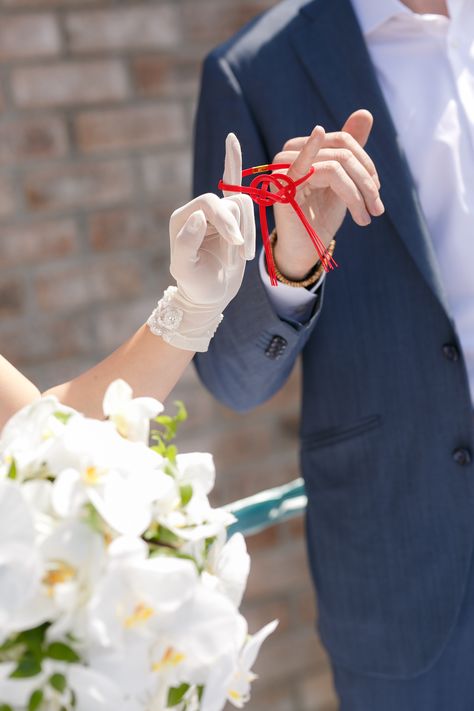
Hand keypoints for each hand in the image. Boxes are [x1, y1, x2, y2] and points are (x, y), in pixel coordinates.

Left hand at [147, 134, 254, 351]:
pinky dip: (233, 161)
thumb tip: (198, 217)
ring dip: (247, 232)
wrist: (210, 296)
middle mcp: (198, 210)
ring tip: (240, 256)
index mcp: (182, 218)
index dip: (226, 221)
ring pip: (244, 204)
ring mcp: (216, 212)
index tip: (236, 245)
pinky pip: (233, 183)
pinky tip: (231, 139)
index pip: (210, 204)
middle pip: (230, 202)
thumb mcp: (186, 269)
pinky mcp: (232, 216)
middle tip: (240, 256)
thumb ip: (186, 243)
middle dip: (239, 228)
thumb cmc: (196, 285)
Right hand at [273, 109, 383, 278]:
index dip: (366, 163)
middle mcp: (289, 153)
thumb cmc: (320, 214)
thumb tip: (365, 113)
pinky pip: (302, 164)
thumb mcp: (342, 181)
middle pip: (342, 153)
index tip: (376, 191)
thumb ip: (350, 149)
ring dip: (358, 194)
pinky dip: (310, 149)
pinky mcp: (281, 186)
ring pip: (335, 167)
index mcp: (303, 148)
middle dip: (366, 183)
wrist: (304, 248)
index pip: (343, 140)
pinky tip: (316, 134)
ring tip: (366, 217)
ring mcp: (283, 168)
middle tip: (377, 208)